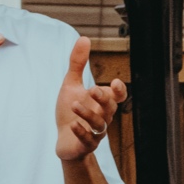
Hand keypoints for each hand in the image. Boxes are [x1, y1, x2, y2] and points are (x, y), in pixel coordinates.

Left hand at [56, 35, 126, 163]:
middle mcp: (102, 117)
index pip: (118, 97)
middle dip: (104, 99)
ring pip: (100, 124)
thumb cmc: (69, 112)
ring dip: (89, 115)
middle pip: (111, 108)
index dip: (120, 91)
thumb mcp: (71, 85)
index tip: (115, 82)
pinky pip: (88, 140)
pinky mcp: (85, 145)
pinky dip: (82, 132)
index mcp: (101, 103)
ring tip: (74, 105)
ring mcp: (95, 132)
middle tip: (93, 89)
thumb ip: (77, 64)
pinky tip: (73, 125)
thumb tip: (84, 38)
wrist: (64, 140)